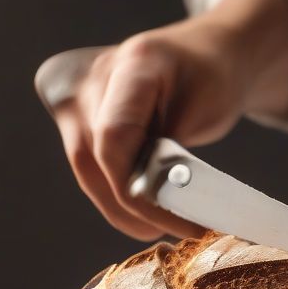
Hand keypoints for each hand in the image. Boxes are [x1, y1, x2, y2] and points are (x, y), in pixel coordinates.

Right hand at [51, 0, 287, 239]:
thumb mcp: (207, 110)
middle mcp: (91, 77)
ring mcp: (77, 96)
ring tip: (162, 230)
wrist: (204, 55)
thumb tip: (152, 200)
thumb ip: (174, 151)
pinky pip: (89, 169)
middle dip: (134, 208)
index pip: (113, 139)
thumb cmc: (212, 78)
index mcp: (131, 65)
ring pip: (87, 172)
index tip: (178, 222)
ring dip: (122, 210)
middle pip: (94, 160)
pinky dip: (115, 196)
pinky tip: (144, 217)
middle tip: (178, 233)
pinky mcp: (75, 118)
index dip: (138, 190)